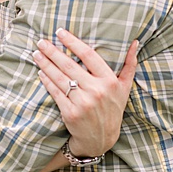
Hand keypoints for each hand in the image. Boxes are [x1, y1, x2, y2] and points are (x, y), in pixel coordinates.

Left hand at [34, 31, 137, 158]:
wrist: (101, 139)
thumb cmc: (112, 109)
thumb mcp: (124, 87)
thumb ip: (130, 64)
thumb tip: (135, 42)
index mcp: (110, 81)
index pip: (89, 55)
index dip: (73, 42)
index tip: (60, 32)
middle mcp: (97, 91)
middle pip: (70, 65)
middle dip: (52, 52)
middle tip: (41, 42)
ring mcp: (83, 103)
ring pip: (60, 78)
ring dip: (46, 64)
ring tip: (37, 54)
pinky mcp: (70, 113)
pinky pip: (55, 92)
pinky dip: (47, 81)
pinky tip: (41, 72)